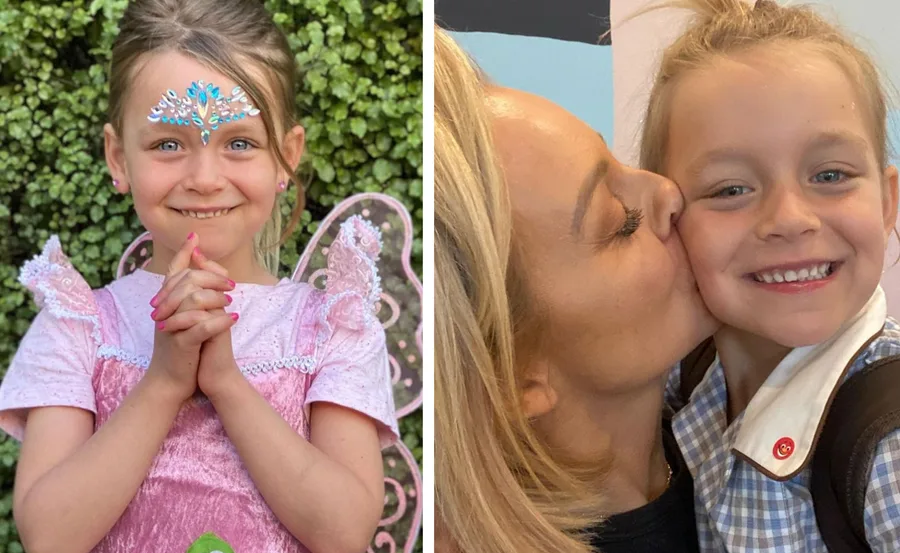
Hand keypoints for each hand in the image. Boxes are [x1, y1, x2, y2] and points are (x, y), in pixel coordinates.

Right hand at [146, 235, 236, 402]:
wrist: (169, 381)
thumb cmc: (183, 349)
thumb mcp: (187, 320)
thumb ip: (194, 297)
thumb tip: (205, 274)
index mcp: (167, 303)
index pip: (173, 271)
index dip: (183, 252)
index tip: (194, 235)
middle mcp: (165, 311)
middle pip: (187, 280)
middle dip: (212, 277)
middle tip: (232, 285)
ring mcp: (171, 327)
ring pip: (193, 300)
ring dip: (217, 298)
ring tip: (231, 303)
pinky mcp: (181, 345)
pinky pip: (200, 327)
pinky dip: (219, 321)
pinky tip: (233, 318)